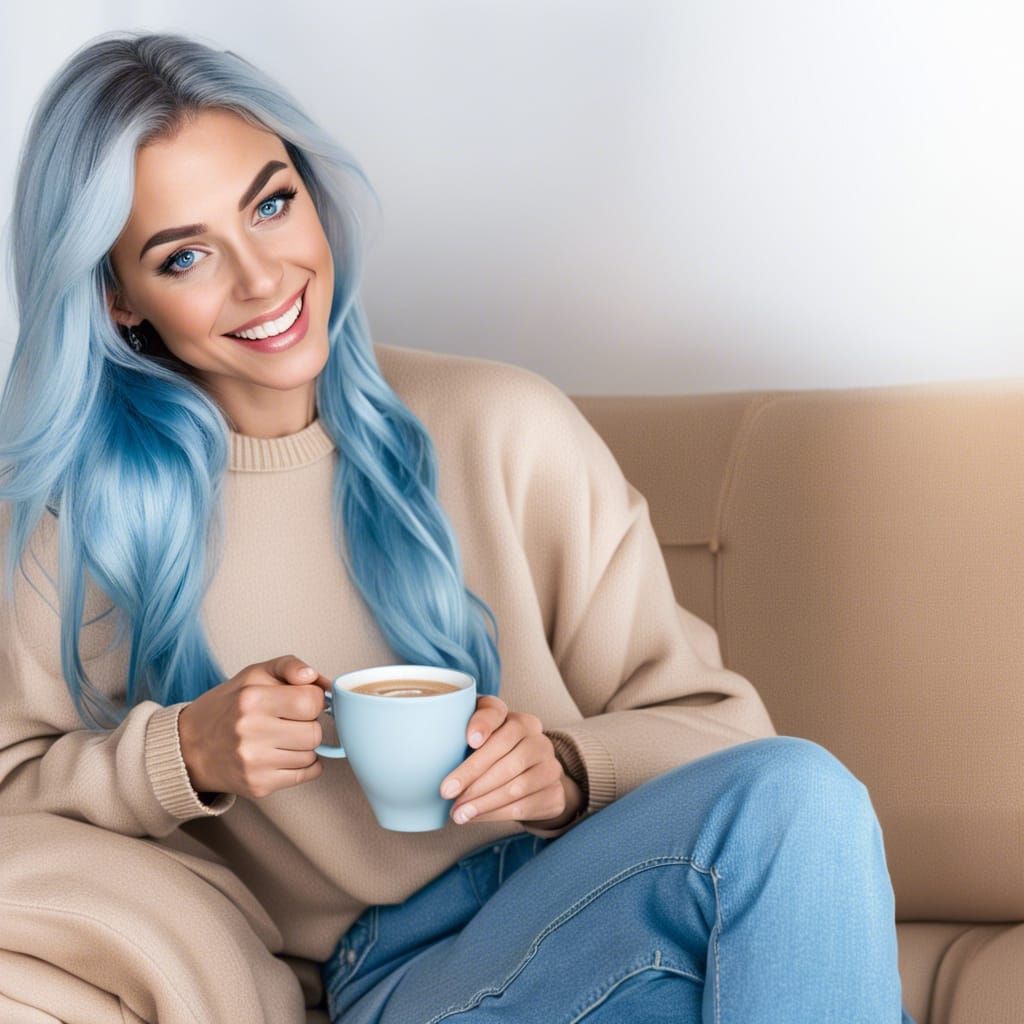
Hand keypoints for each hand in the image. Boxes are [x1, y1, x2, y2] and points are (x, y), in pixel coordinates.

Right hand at [178, 655, 331, 799]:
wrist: (188, 747)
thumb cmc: (226, 707)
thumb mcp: (253, 674)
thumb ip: (290, 667)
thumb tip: (322, 682)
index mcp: (251, 699)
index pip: (311, 701)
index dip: (313, 699)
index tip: (303, 700)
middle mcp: (251, 732)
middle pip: (314, 732)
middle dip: (309, 723)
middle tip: (291, 720)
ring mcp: (254, 763)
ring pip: (311, 755)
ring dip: (304, 745)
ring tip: (282, 737)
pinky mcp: (258, 785)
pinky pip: (306, 775)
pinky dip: (303, 764)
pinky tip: (284, 754)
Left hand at [439, 695, 583, 828]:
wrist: (530, 780)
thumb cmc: (492, 755)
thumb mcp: (477, 739)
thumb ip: (460, 734)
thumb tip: (435, 751)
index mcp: (518, 719)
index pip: (498, 715)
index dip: (483, 725)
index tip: (468, 740)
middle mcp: (538, 739)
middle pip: (506, 758)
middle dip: (472, 778)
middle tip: (447, 793)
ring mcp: (551, 766)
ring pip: (515, 787)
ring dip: (482, 802)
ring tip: (458, 812)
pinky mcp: (555, 793)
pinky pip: (524, 806)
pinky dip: (496, 814)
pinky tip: (476, 817)